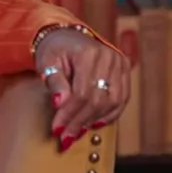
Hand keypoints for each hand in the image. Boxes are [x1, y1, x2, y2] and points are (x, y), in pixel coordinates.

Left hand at [34, 26, 130, 150]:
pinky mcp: (124, 71)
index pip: (82, 92)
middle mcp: (109, 57)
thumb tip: (59, 104)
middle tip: (66, 136)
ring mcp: (120, 64)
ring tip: (77, 130)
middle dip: (80, 121)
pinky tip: (94, 123)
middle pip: (98, 99)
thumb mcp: (46, 62)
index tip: (57, 129)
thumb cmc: (54, 49)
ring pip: (113, 102)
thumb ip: (54, 82)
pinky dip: (109, 114)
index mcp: (88, 53)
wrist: (66, 36)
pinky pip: (121, 99)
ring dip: (95, 120)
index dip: (70, 114)